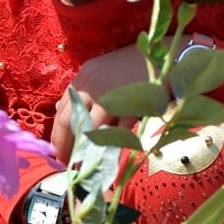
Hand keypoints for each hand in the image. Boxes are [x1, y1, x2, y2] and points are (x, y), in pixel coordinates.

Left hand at [51, 44, 153, 162]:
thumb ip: (82, 90)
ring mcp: (110, 95)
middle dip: (65, 146)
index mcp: (83, 79)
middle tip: (66, 164)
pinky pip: (118, 132)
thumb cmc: (132, 66)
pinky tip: (108, 162)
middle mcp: (91, 86)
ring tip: (84, 168)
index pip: (61, 112)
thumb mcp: (100, 72)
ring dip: (85, 152)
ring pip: (90, 130)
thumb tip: (59, 109)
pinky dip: (111, 150)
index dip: (58, 135)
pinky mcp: (130, 105)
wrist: (165, 55)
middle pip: (69, 122)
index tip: (58, 152)